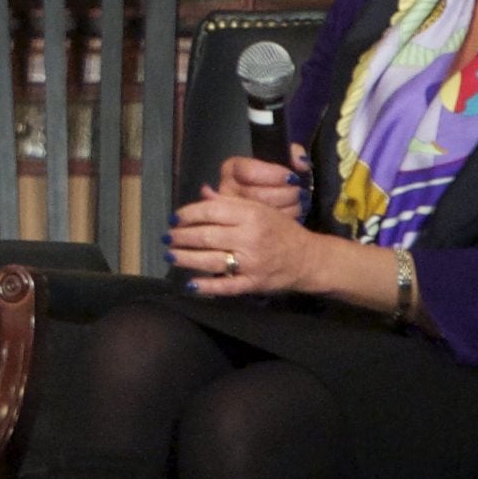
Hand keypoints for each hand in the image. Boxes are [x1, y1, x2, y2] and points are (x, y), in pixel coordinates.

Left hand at [168, 181, 314, 296]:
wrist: (309, 259)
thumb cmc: (281, 231)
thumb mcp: (260, 209)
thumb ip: (231, 202)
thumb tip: (203, 192)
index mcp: (252, 215)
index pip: (211, 211)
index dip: (188, 214)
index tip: (174, 218)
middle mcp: (250, 237)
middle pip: (207, 236)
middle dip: (181, 237)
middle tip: (167, 238)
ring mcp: (252, 263)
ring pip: (211, 260)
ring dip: (186, 258)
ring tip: (171, 255)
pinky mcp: (253, 283)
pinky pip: (226, 286)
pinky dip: (206, 286)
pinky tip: (190, 283)